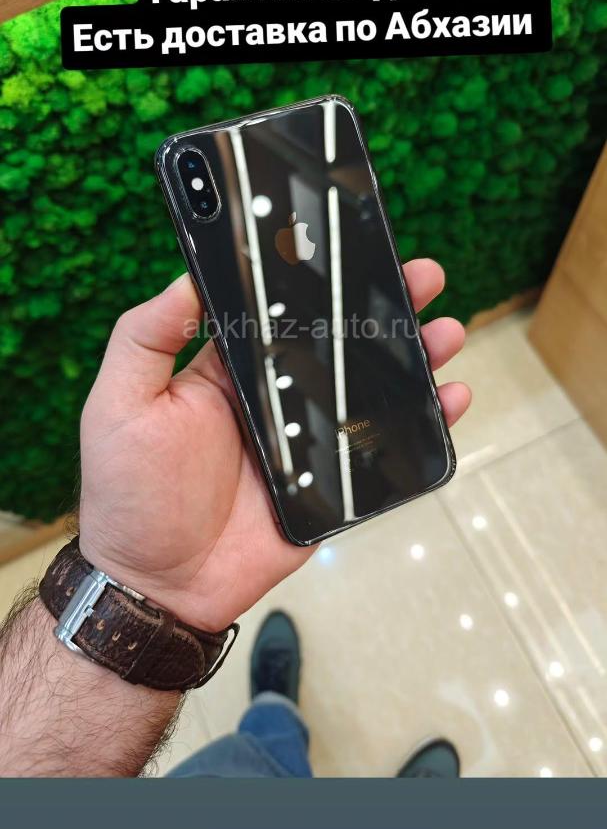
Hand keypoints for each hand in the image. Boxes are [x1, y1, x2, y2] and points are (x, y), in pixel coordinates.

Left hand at [79, 260, 470, 631]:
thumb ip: (148, 336)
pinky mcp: (333, 485)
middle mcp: (276, 395)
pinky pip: (385, 450)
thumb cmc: (127, 491)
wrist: (156, 584)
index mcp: (231, 367)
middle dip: (385, 307)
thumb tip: (190, 275)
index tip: (354, 244)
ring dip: (414, 357)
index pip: (284, 309)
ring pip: (372, 390)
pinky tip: (452, 399)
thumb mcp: (119, 401)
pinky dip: (423, 426)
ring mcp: (309, 440)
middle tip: (423, 277)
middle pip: (340, 342)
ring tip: (446, 331)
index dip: (320, 278)